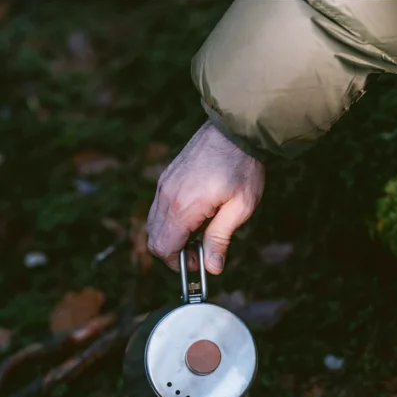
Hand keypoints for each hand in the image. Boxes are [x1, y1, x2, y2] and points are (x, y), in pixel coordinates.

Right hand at [147, 121, 264, 273]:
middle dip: (174, 253)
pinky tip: (196, 215)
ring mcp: (164, 185)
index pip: (164, 249)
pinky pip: (159, 209)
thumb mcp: (240, 208)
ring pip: (154, 225)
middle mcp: (166, 197)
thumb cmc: (242, 167)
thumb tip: (212, 268)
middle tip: (200, 251)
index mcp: (183, 207)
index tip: (199, 263)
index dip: (178, 264)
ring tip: (200, 232)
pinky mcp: (167, 178)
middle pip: (154, 240)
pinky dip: (171, 221)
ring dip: (172, 237)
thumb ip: (220, 238)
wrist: (235, 128)